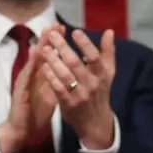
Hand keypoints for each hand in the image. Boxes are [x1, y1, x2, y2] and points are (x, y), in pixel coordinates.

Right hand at [0, 26, 59, 152]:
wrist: (22, 129)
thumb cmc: (36, 112)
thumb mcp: (51, 94)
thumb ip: (57, 80)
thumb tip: (69, 70)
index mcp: (41, 76)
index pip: (49, 56)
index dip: (57, 43)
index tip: (65, 29)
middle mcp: (33, 75)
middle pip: (41, 54)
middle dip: (49, 39)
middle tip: (56, 24)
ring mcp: (25, 81)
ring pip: (33, 60)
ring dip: (40, 45)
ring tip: (46, 32)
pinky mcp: (20, 90)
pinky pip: (27, 75)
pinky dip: (32, 63)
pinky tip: (36, 53)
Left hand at [38, 28, 117, 149]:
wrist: (96, 122)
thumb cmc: (100, 91)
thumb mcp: (108, 72)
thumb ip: (108, 51)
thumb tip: (109, 31)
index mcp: (102, 74)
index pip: (95, 57)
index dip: (85, 44)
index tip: (75, 31)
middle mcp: (92, 84)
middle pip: (76, 64)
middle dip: (63, 48)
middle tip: (53, 35)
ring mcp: (79, 95)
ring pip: (65, 76)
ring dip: (54, 61)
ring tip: (45, 48)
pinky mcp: (68, 104)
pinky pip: (58, 88)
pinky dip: (50, 77)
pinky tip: (43, 66)